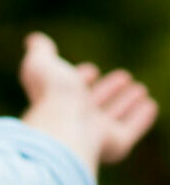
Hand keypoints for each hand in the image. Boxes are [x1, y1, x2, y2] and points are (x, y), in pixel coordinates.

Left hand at [19, 32, 157, 170]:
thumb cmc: (51, 95)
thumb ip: (40, 52)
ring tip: (140, 88)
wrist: (63, 127)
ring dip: (126, 102)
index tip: (91, 69)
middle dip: (107, 89)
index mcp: (53, 100)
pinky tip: (150, 105)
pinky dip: (141, 118)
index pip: (69, 88)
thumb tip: (34, 40)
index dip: (80, 77)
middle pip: (93, 103)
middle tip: (123, 77)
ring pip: (112, 116)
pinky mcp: (113, 144)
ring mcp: (92, 133)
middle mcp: (72, 118)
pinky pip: (130, 129)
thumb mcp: (41, 64)